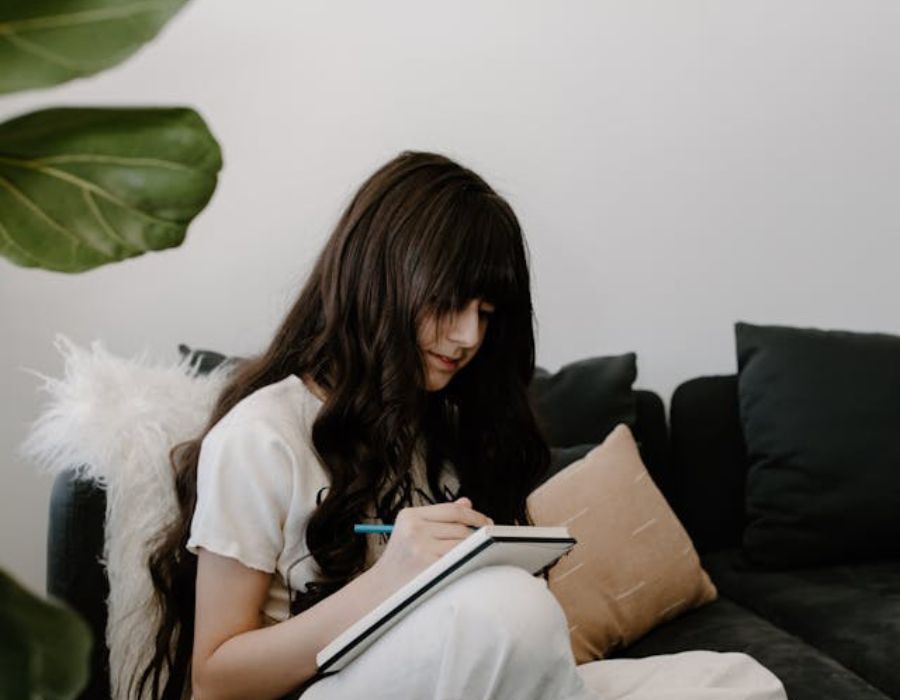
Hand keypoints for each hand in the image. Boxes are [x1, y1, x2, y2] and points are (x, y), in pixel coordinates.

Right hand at [371, 497, 492, 584]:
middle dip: (476, 535)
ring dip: (473, 549)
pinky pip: (459, 559)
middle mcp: (413, 528)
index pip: (451, 510)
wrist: (381, 588)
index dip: (474, 515)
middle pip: (460, 527)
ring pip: (462, 543)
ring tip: (475, 554)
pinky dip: (467, 560)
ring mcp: (420, 547)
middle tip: (486, 542)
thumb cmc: (401, 559)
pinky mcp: (427, 565)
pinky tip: (467, 564)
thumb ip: (439, 516)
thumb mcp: (412, 531)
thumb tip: (467, 503)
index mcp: (409, 515)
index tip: (486, 522)